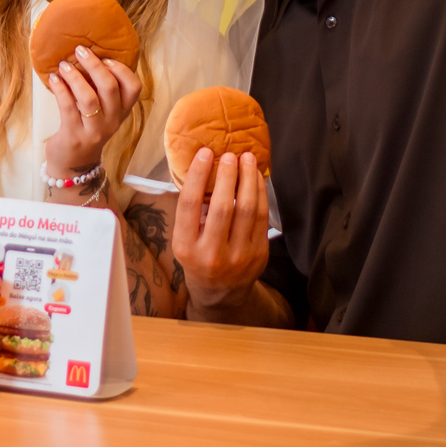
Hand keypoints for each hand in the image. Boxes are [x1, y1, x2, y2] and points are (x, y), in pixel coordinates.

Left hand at [45, 46, 141, 187]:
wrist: (74, 165)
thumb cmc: (87, 129)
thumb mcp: (103, 113)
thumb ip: (101, 91)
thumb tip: (88, 56)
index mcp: (122, 112)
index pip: (134, 88)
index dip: (121, 70)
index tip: (106, 57)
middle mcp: (112, 121)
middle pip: (110, 87)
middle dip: (94, 65)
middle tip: (80, 50)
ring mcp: (94, 130)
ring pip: (88, 97)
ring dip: (74, 76)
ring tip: (64, 65)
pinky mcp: (74, 135)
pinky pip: (67, 106)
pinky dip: (60, 88)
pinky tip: (53, 78)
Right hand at [172, 149, 268, 316]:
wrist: (220, 293)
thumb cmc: (198, 258)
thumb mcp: (184, 240)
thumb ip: (191, 212)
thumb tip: (202, 167)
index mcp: (186, 248)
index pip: (189, 205)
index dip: (197, 175)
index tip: (205, 153)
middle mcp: (211, 254)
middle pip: (222, 207)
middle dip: (227, 175)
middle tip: (230, 154)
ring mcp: (238, 256)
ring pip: (247, 210)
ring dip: (248, 179)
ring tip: (247, 159)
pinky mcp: (259, 255)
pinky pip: (261, 217)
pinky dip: (260, 193)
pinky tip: (256, 178)